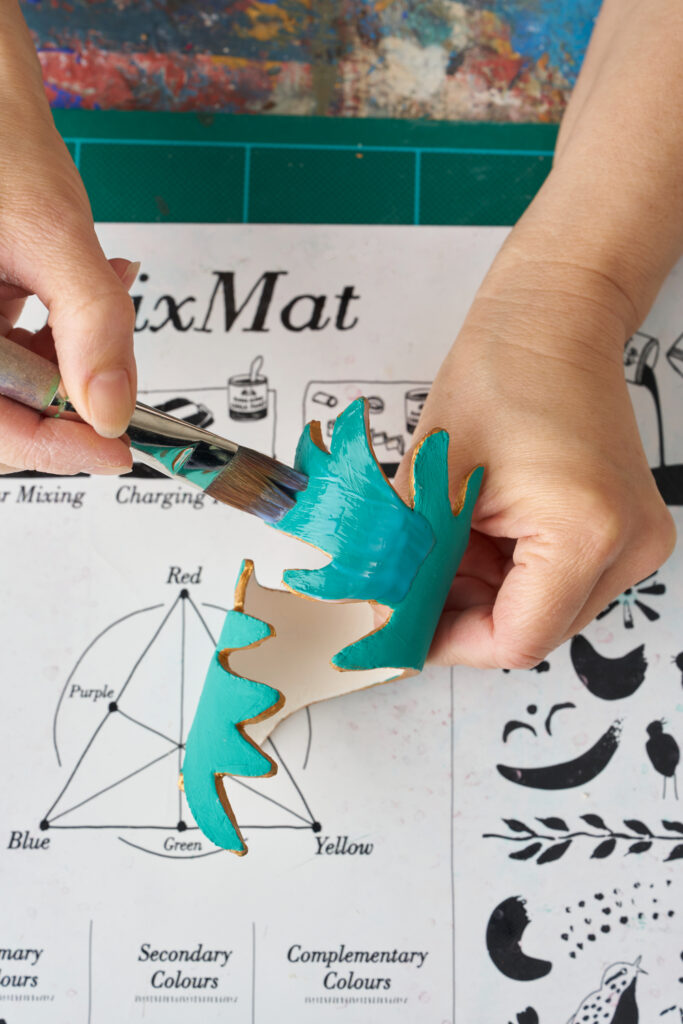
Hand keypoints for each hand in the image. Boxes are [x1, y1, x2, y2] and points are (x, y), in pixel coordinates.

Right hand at [0, 1, 135, 474]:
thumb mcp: (50, 232)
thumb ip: (90, 324)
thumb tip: (115, 410)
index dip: (57, 451)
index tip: (118, 449)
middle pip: (3, 420)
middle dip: (70, 408)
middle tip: (121, 392)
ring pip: (15, 391)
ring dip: (72, 366)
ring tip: (106, 306)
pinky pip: (14, 354)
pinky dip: (60, 338)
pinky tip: (91, 294)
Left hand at [397, 260, 675, 668]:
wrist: (551, 323)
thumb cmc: (501, 374)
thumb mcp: (434, 481)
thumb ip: (409, 561)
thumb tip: (388, 619)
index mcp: (586, 533)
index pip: (517, 639)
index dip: (451, 642)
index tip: (406, 633)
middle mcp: (628, 545)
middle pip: (533, 629)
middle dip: (464, 613)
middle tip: (412, 585)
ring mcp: (635, 539)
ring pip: (544, 608)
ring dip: (486, 590)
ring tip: (451, 538)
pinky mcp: (627, 530)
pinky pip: (561, 580)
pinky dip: (511, 570)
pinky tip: (481, 532)